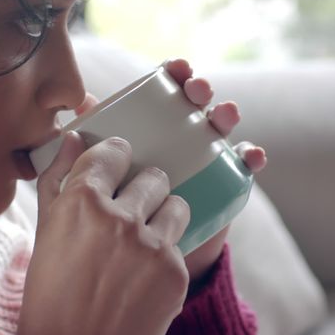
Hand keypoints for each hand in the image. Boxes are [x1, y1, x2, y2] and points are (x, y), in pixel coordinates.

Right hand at [14, 133, 190, 334]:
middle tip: (130, 215)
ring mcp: (151, 245)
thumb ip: (57, 181)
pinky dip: (166, 259)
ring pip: (176, 205)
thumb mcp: (44, 236)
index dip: (116, 158)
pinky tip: (144, 281)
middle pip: (153, 177)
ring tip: (142, 246)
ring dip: (164, 218)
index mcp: (80, 202)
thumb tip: (72, 138)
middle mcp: (118, 218)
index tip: (118, 165)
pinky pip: (180, 245)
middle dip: (144, 191)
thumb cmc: (48, 301)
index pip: (113, 151)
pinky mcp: (175, 273)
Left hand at [73, 60, 267, 286]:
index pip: (163, 92)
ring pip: (219, 130)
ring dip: (225, 116)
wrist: (134, 267)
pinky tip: (253, 157)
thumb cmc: (108, 218)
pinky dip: (250, 158)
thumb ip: (84, 145)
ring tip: (224, 116)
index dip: (172, 74)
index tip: (175, 68)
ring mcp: (202, 161)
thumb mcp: (87, 185)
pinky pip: (240, 169)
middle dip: (199, 90)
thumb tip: (81, 102)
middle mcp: (178, 138)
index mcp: (148, 128)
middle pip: (194, 105)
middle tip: (197, 90)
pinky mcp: (221, 186)